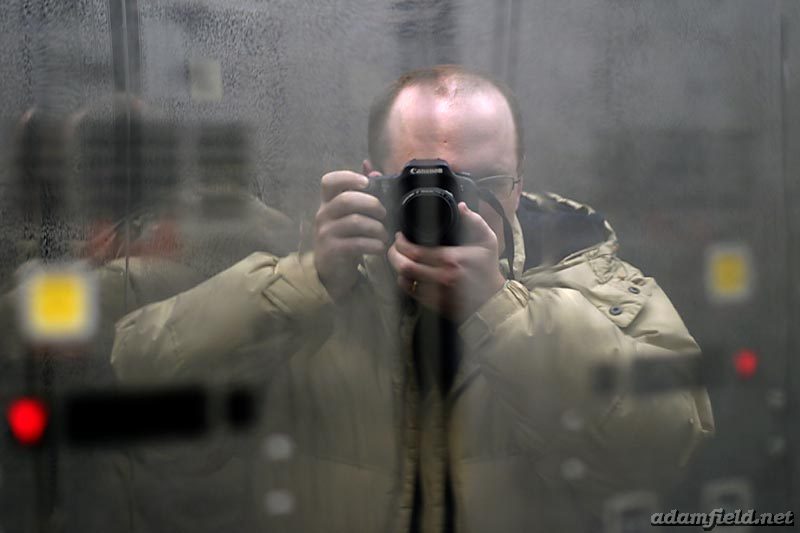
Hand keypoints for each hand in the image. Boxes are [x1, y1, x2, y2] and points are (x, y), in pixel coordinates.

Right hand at [313, 170, 387, 299]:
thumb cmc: (346, 238)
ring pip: (355, 222)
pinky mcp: (331, 251)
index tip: (367, 183)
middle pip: (347, 200)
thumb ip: (362, 192)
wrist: (332, 271)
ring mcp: (325, 233)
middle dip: (372, 204)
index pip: (329, 181)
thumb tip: (373, 169)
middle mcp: (323, 214)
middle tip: (384, 214)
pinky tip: (380, 248)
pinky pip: (356, 243)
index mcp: (328, 202)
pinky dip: (373, 245)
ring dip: (377, 228)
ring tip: (384, 235)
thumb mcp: (351, 215)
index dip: (348, 177)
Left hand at [387, 203, 506, 322]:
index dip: (401, 243)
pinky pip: (410, 292)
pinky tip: (406, 274)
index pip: (414, 251)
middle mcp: (441, 277)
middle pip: (404, 266)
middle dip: (393, 254)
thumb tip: (461, 207)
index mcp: (451, 259)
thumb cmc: (487, 268)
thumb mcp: (487, 240)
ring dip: (397, 267)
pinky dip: (404, 281)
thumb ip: (475, 221)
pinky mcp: (433, 303)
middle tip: (394, 247)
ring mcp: (436, 292)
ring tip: (398, 258)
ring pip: (404, 279)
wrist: (492, 298)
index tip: (400, 236)